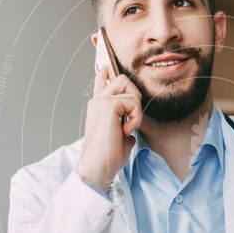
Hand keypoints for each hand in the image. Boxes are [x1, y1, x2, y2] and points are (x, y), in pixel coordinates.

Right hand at [75, 63, 142, 190]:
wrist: (98, 166)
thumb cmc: (108, 157)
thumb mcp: (120, 137)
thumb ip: (124, 126)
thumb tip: (129, 128)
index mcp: (98, 108)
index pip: (100, 84)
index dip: (104, 73)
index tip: (104, 66)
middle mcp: (98, 101)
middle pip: (121, 79)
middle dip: (135, 96)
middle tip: (131, 119)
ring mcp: (101, 101)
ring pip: (129, 86)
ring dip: (136, 108)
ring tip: (127, 127)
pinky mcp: (108, 104)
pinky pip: (133, 102)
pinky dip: (135, 117)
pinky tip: (125, 130)